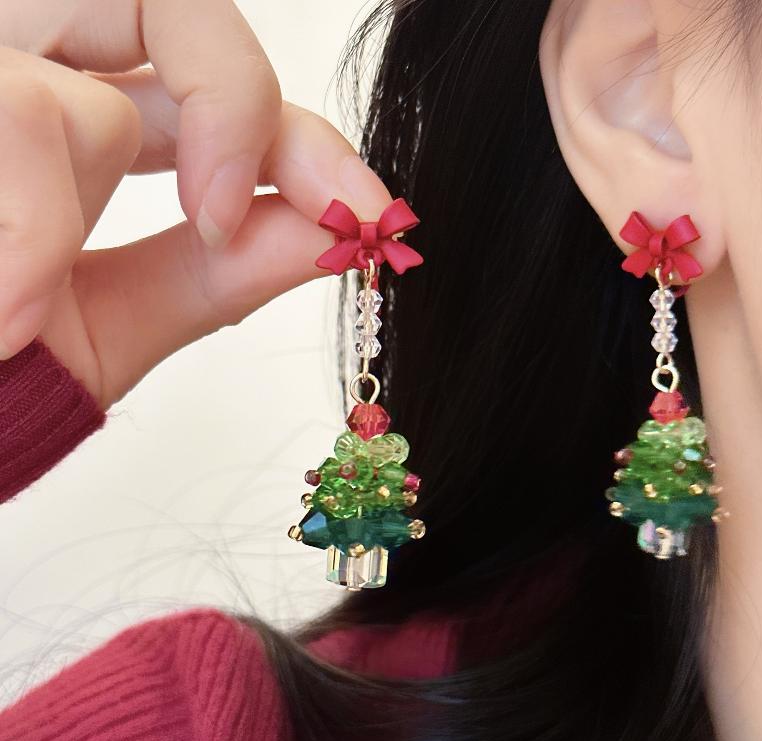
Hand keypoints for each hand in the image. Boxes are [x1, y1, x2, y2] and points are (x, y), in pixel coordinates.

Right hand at [0, 1, 391, 407]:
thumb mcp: (104, 328)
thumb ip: (217, 273)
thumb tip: (331, 232)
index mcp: (67, 131)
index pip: (209, 89)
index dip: (296, 137)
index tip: (367, 213)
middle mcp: (13, 66)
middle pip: (164, 3)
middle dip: (230, 105)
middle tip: (227, 214)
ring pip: (72, 76)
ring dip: (59, 205)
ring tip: (13, 305)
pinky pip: (20, 112)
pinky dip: (24, 223)